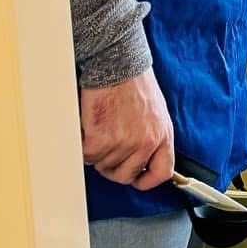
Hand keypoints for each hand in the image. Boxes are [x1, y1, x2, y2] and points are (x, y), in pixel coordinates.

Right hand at [80, 70, 174, 189]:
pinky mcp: (101, 140)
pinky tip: (89, 129)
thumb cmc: (134, 85)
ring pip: (102, 165)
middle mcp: (146, 143)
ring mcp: (123, 143)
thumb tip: (143, 155)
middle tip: (107, 148)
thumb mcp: (156, 113)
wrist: (118, 67)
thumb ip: (152, 136)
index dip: (147, 180)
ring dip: (97, 152)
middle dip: (113, 166)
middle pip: (125, 175)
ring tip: (101, 128)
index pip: (162, 172)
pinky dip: (83, 146)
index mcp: (163, 135)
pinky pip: (87, 157)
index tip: (137, 180)